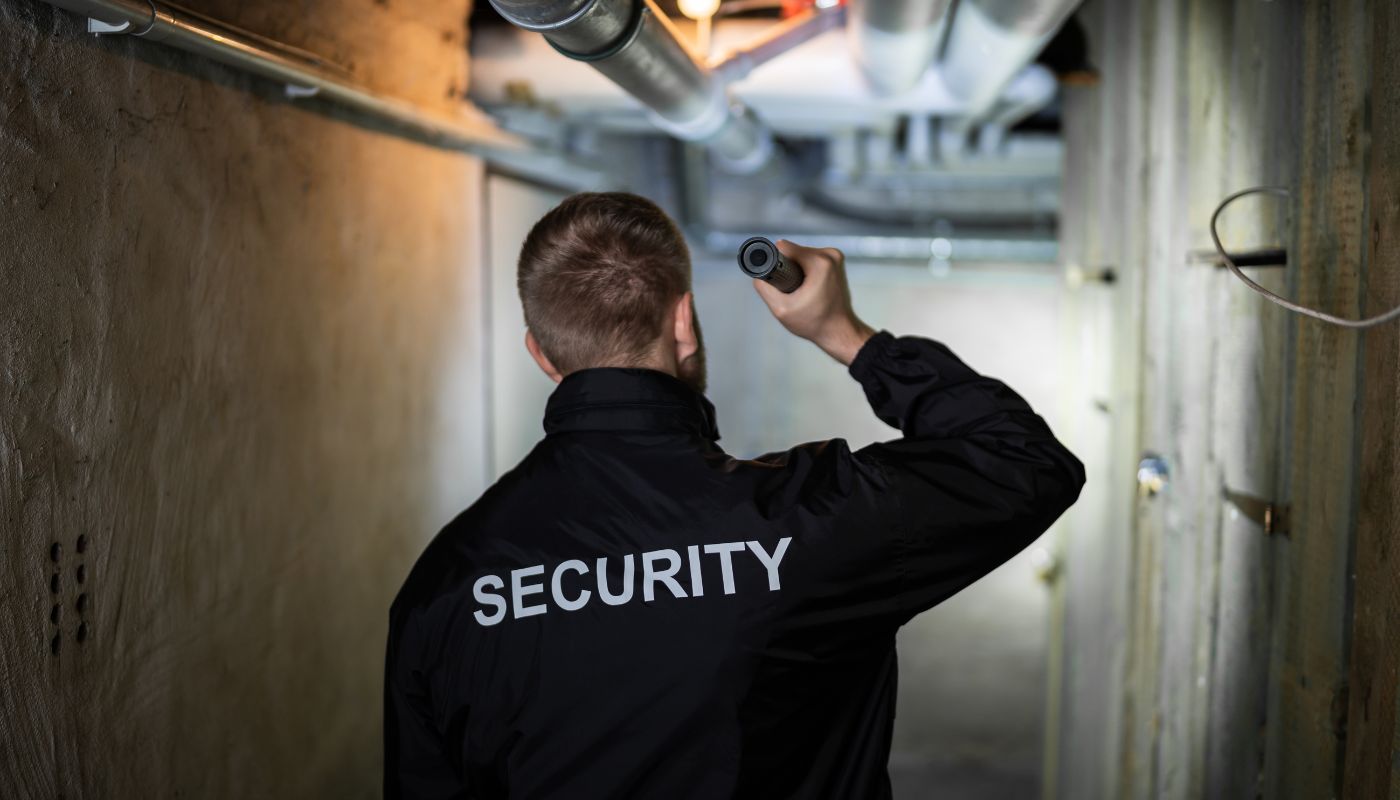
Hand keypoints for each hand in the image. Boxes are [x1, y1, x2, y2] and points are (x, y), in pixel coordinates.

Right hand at [751, 240, 875, 365]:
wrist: (840, 331)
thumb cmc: (814, 323)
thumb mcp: (781, 309)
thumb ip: (764, 288)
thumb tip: (757, 275)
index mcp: (819, 262)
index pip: (784, 248)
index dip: (775, 263)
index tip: (780, 281)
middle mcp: (830, 254)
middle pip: (794, 251)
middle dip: (787, 268)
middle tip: (793, 291)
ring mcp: (836, 257)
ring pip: (802, 255)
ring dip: (796, 270)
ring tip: (802, 292)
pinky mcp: (837, 262)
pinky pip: (811, 259)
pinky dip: (806, 271)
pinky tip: (809, 288)